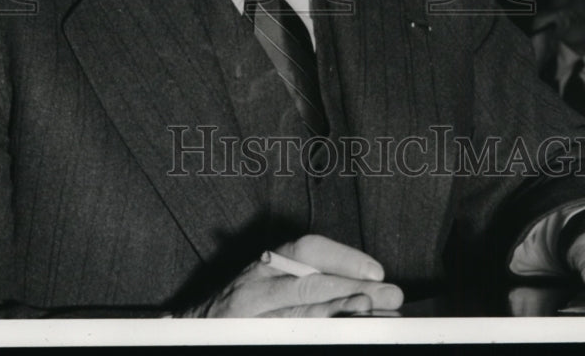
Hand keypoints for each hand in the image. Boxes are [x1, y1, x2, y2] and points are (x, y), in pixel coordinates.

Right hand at [179, 234, 402, 316]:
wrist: (195, 328)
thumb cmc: (244, 303)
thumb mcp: (274, 282)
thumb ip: (310, 280)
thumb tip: (368, 288)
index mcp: (270, 262)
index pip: (307, 250)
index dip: (342, 257)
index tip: (376, 270)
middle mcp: (259, 282)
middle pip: (310, 283)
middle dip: (353, 288)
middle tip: (390, 295)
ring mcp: (250, 312)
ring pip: (300, 312)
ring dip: (338, 314)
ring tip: (370, 314)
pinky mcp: (246, 334)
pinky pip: (285, 334)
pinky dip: (312, 334)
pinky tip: (337, 334)